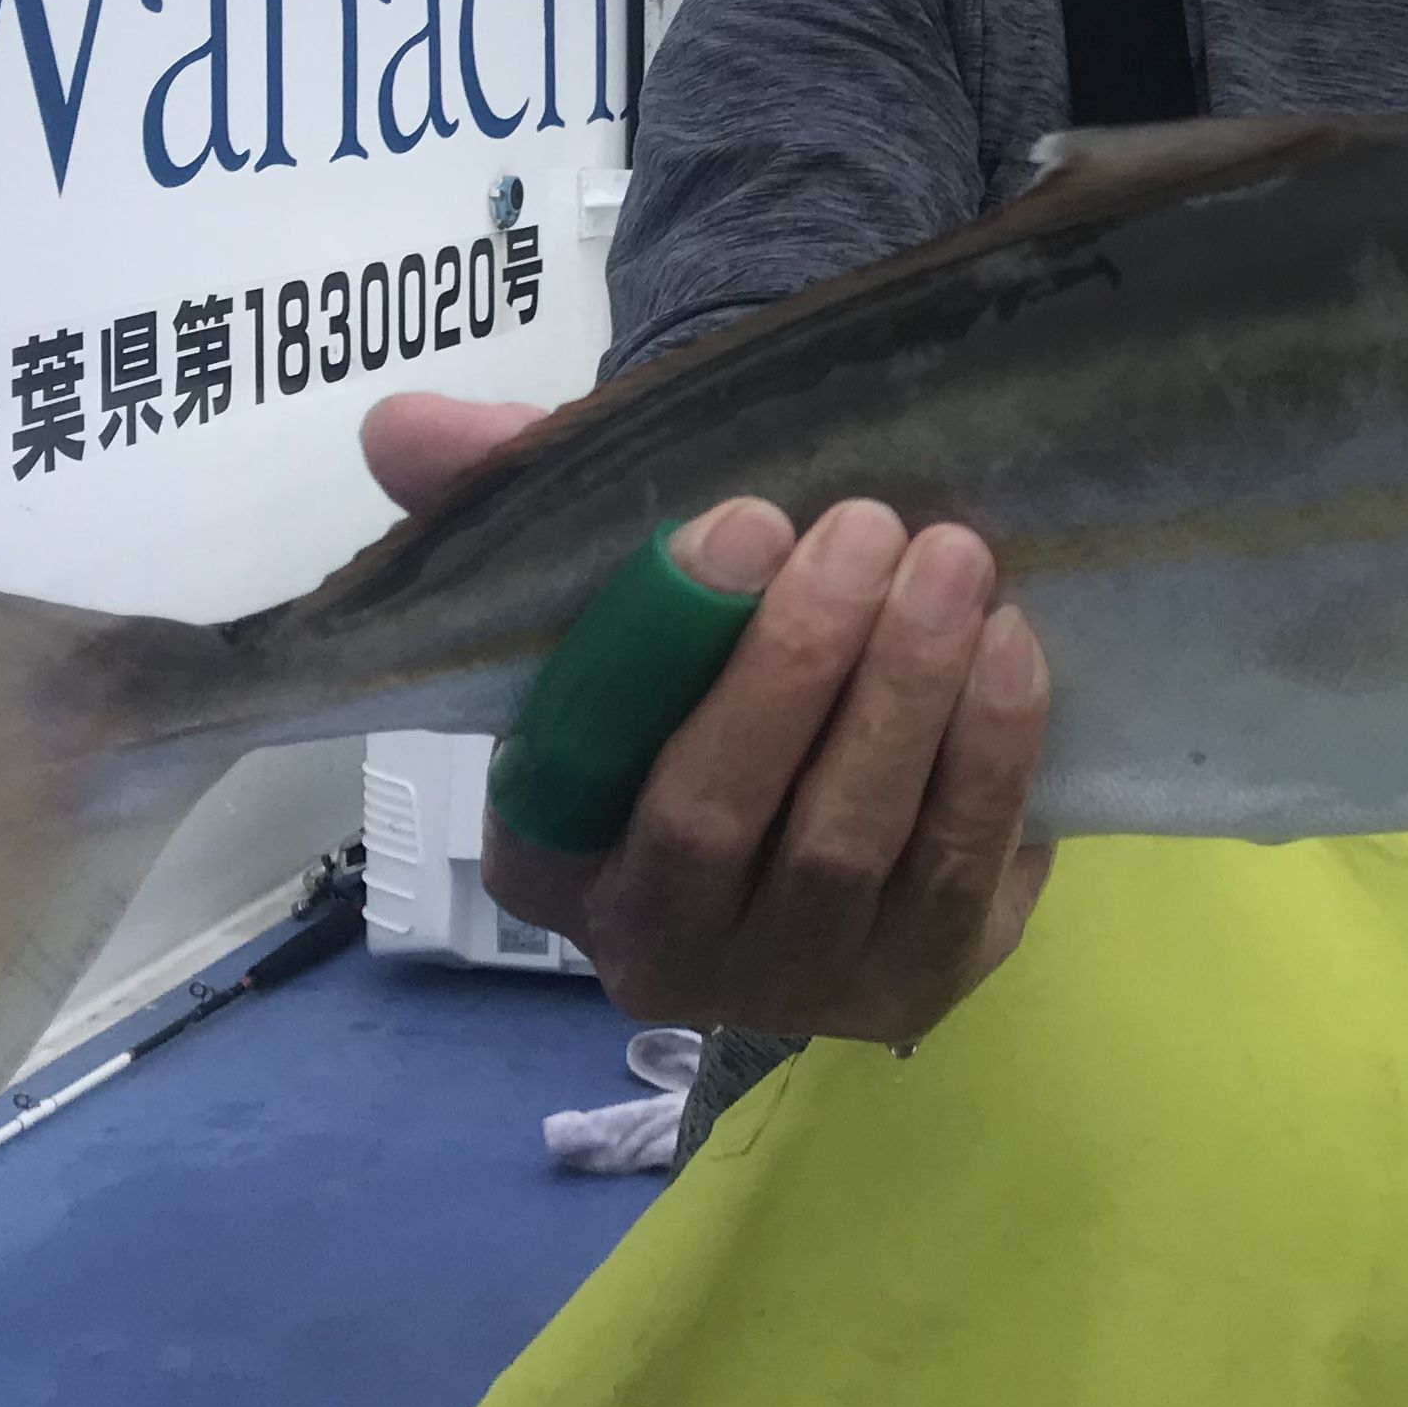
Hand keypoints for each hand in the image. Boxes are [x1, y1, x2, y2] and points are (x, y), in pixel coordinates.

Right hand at [360, 392, 1054, 1043]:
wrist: (854, 767)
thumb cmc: (708, 671)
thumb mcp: (617, 585)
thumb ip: (504, 498)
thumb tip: (398, 424)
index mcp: (547, 851)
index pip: (584, 755)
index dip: (660, 639)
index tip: (743, 517)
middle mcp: (653, 946)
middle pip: (716, 814)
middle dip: (796, 661)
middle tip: (866, 528)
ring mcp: (792, 982)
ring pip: (845, 846)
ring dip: (905, 695)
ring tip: (952, 562)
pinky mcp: (919, 981)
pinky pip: (957, 871)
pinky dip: (989, 755)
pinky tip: (1009, 647)